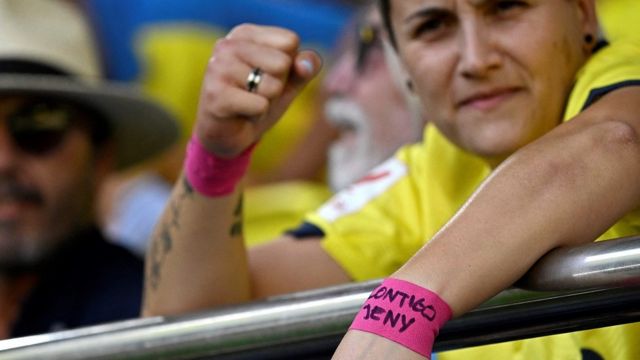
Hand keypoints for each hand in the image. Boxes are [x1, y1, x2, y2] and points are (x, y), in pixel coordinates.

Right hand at [195, 24, 321, 157]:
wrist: (229, 134)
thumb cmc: (258, 100)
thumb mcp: (289, 81)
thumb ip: (305, 67)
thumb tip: (305, 65)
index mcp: (245, 34)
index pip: (290, 41)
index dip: (288, 66)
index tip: (266, 75)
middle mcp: (227, 45)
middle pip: (283, 62)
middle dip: (277, 85)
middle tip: (256, 93)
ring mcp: (218, 69)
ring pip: (272, 86)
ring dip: (266, 101)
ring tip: (248, 102)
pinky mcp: (216, 95)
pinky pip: (261, 106)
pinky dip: (257, 115)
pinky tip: (241, 113)